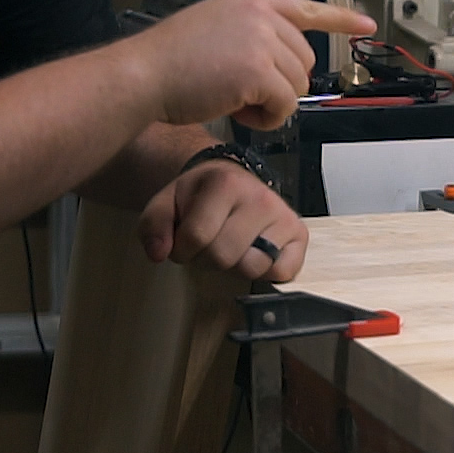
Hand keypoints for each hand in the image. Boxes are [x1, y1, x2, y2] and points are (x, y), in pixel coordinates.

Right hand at [123, 0, 374, 130]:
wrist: (143, 75)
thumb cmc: (167, 63)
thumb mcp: (213, 30)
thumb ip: (249, 37)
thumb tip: (277, 66)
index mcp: (250, 0)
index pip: (306, 7)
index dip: (339, 19)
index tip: (366, 24)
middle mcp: (261, 14)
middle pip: (304, 60)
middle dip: (281, 85)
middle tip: (242, 94)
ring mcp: (262, 39)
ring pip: (297, 85)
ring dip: (272, 104)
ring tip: (233, 101)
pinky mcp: (260, 70)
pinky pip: (285, 106)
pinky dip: (267, 119)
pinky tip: (237, 112)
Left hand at [137, 160, 307, 281]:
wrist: (231, 180)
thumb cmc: (200, 195)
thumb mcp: (167, 201)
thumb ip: (154, 225)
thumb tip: (159, 254)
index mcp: (226, 183)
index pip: (196, 237)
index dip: (182, 249)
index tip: (184, 240)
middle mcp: (260, 198)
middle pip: (223, 256)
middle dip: (207, 258)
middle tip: (208, 243)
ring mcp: (283, 216)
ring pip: (251, 267)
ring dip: (234, 266)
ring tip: (229, 247)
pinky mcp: (299, 235)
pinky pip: (281, 272)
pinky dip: (264, 271)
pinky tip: (253, 252)